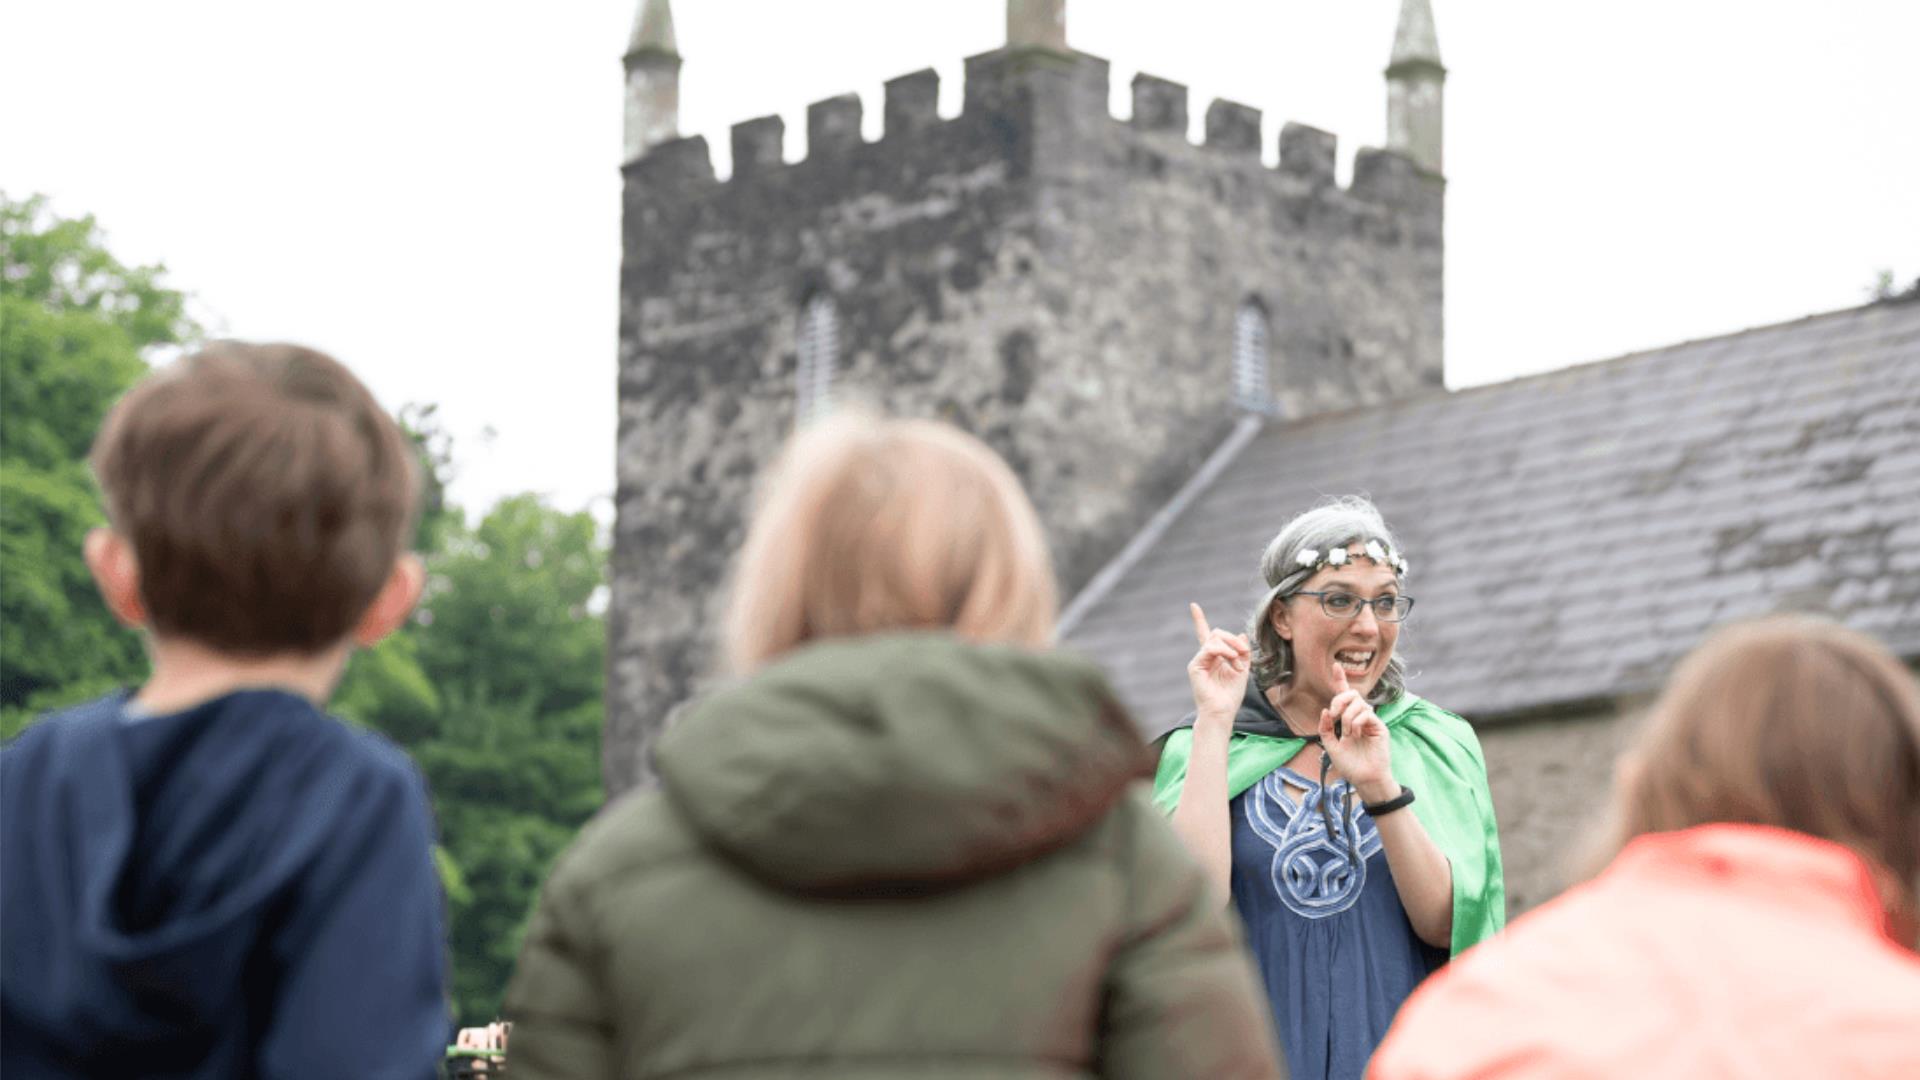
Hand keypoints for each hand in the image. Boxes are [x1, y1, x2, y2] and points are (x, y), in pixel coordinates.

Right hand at [1186, 603, 1250, 737]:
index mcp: (1214, 657)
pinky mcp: (1195, 666)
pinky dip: (1224, 651)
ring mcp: (1199, 660)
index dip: (1198, 619)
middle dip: (1233, 639)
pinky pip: (1210, 648)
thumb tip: (1241, 634)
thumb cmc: (1231, 695)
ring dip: (1231, 647)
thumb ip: (1242, 652)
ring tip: (1239, 663)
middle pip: (1216, 633)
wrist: (1223, 711)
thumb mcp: (1243, 669)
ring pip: (1214, 638)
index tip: (1193, 605)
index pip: (1205, 634)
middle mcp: (1204, 657)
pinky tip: (1232, 660)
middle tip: (1244, 653)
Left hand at [1318, 660, 1395, 801]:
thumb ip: (1325, 728)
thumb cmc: (1349, 765)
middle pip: (1352, 694)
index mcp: (1348, 719)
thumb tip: (1325, 710)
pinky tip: (1355, 734)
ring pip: (1358, 703)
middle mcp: (1360, 717)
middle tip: (1333, 714)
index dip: (1340, 680)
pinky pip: (1366, 713)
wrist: (1364, 779)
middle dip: (1339, 699)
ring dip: (1346, 717)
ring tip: (1347, 734)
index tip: (1335, 665)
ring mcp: (1371, 721)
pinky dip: (1355, 722)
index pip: (1345, 696)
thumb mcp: (1330, 746)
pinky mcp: (1380, 727)